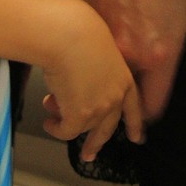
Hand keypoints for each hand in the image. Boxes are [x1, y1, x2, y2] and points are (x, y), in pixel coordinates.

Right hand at [41, 7, 143, 162]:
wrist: (68, 34)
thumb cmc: (79, 32)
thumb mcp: (95, 55)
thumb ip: (93, 78)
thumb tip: (73, 94)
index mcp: (124, 79)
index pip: (133, 107)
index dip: (134, 124)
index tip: (137, 138)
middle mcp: (116, 97)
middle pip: (109, 128)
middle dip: (97, 142)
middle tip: (89, 153)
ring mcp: (99, 109)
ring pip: (83, 129)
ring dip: (66, 123)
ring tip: (52, 116)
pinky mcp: (80, 117)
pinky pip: (66, 131)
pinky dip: (56, 129)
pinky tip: (49, 122)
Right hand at [76, 0, 185, 121]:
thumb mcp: (184, 11)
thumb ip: (170, 51)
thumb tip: (157, 72)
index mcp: (158, 52)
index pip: (150, 108)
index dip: (146, 118)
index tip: (143, 120)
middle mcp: (125, 51)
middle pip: (120, 98)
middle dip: (119, 107)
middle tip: (120, 108)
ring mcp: (99, 34)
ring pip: (99, 72)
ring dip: (100, 80)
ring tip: (100, 85)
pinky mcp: (81, 16)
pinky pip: (85, 46)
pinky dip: (86, 52)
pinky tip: (91, 45)